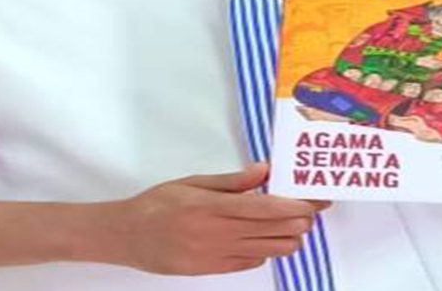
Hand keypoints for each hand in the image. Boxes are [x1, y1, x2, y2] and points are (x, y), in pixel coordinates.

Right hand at [104, 163, 328, 275]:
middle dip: (299, 221)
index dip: (295, 206)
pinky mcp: (212, 270)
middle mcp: (216, 234)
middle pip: (273, 231)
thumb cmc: (158, 203)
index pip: (265, 209)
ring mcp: (215, 256)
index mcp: (212, 207)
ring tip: (295, 225)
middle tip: (313, 209)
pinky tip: (266, 240)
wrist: (127, 236)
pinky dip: (265, 251)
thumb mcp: (193, 182)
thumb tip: (264, 171)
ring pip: (268, 251)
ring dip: (288, 238)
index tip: (315, 201)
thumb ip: (232, 180)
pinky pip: (250, 263)